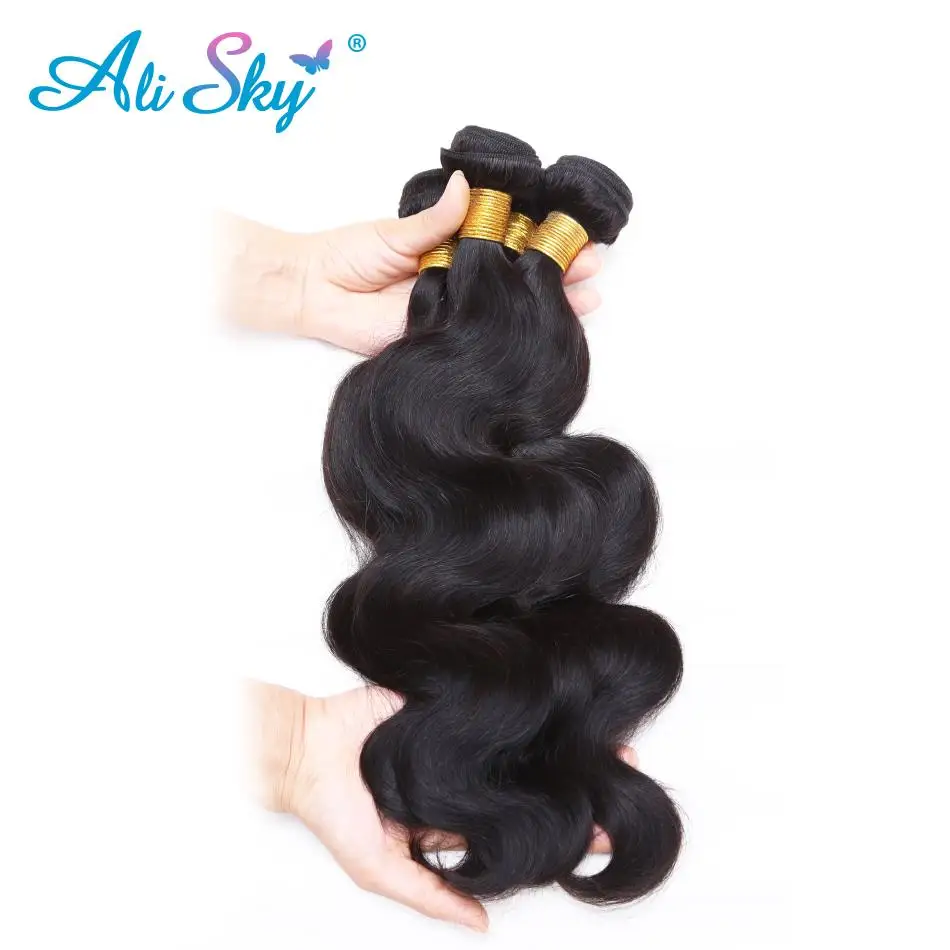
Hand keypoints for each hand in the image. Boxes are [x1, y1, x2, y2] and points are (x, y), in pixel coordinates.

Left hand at [218, 174, 604, 356]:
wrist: (311, 292)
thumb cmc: (347, 255)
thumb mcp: (396, 231)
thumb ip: (436, 219)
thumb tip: (471, 187)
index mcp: (455, 249)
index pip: (508, 245)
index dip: (541, 242)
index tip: (573, 237)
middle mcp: (462, 282)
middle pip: (517, 281)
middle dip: (557, 276)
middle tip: (591, 270)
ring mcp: (456, 314)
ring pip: (507, 312)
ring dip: (545, 309)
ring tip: (585, 302)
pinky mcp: (444, 341)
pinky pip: (480, 339)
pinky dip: (508, 338)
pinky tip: (540, 334)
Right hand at [250, 683, 636, 931]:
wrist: (305, 749)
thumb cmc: (336, 811)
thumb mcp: (378, 868)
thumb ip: (430, 894)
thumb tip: (482, 927)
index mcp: (455, 821)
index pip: (521, 830)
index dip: (563, 832)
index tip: (607, 831)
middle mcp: (465, 780)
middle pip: (532, 782)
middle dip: (578, 780)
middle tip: (626, 773)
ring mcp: (460, 742)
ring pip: (523, 742)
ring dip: (565, 740)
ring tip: (611, 739)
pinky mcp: (449, 706)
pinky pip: (494, 708)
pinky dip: (526, 705)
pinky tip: (563, 702)